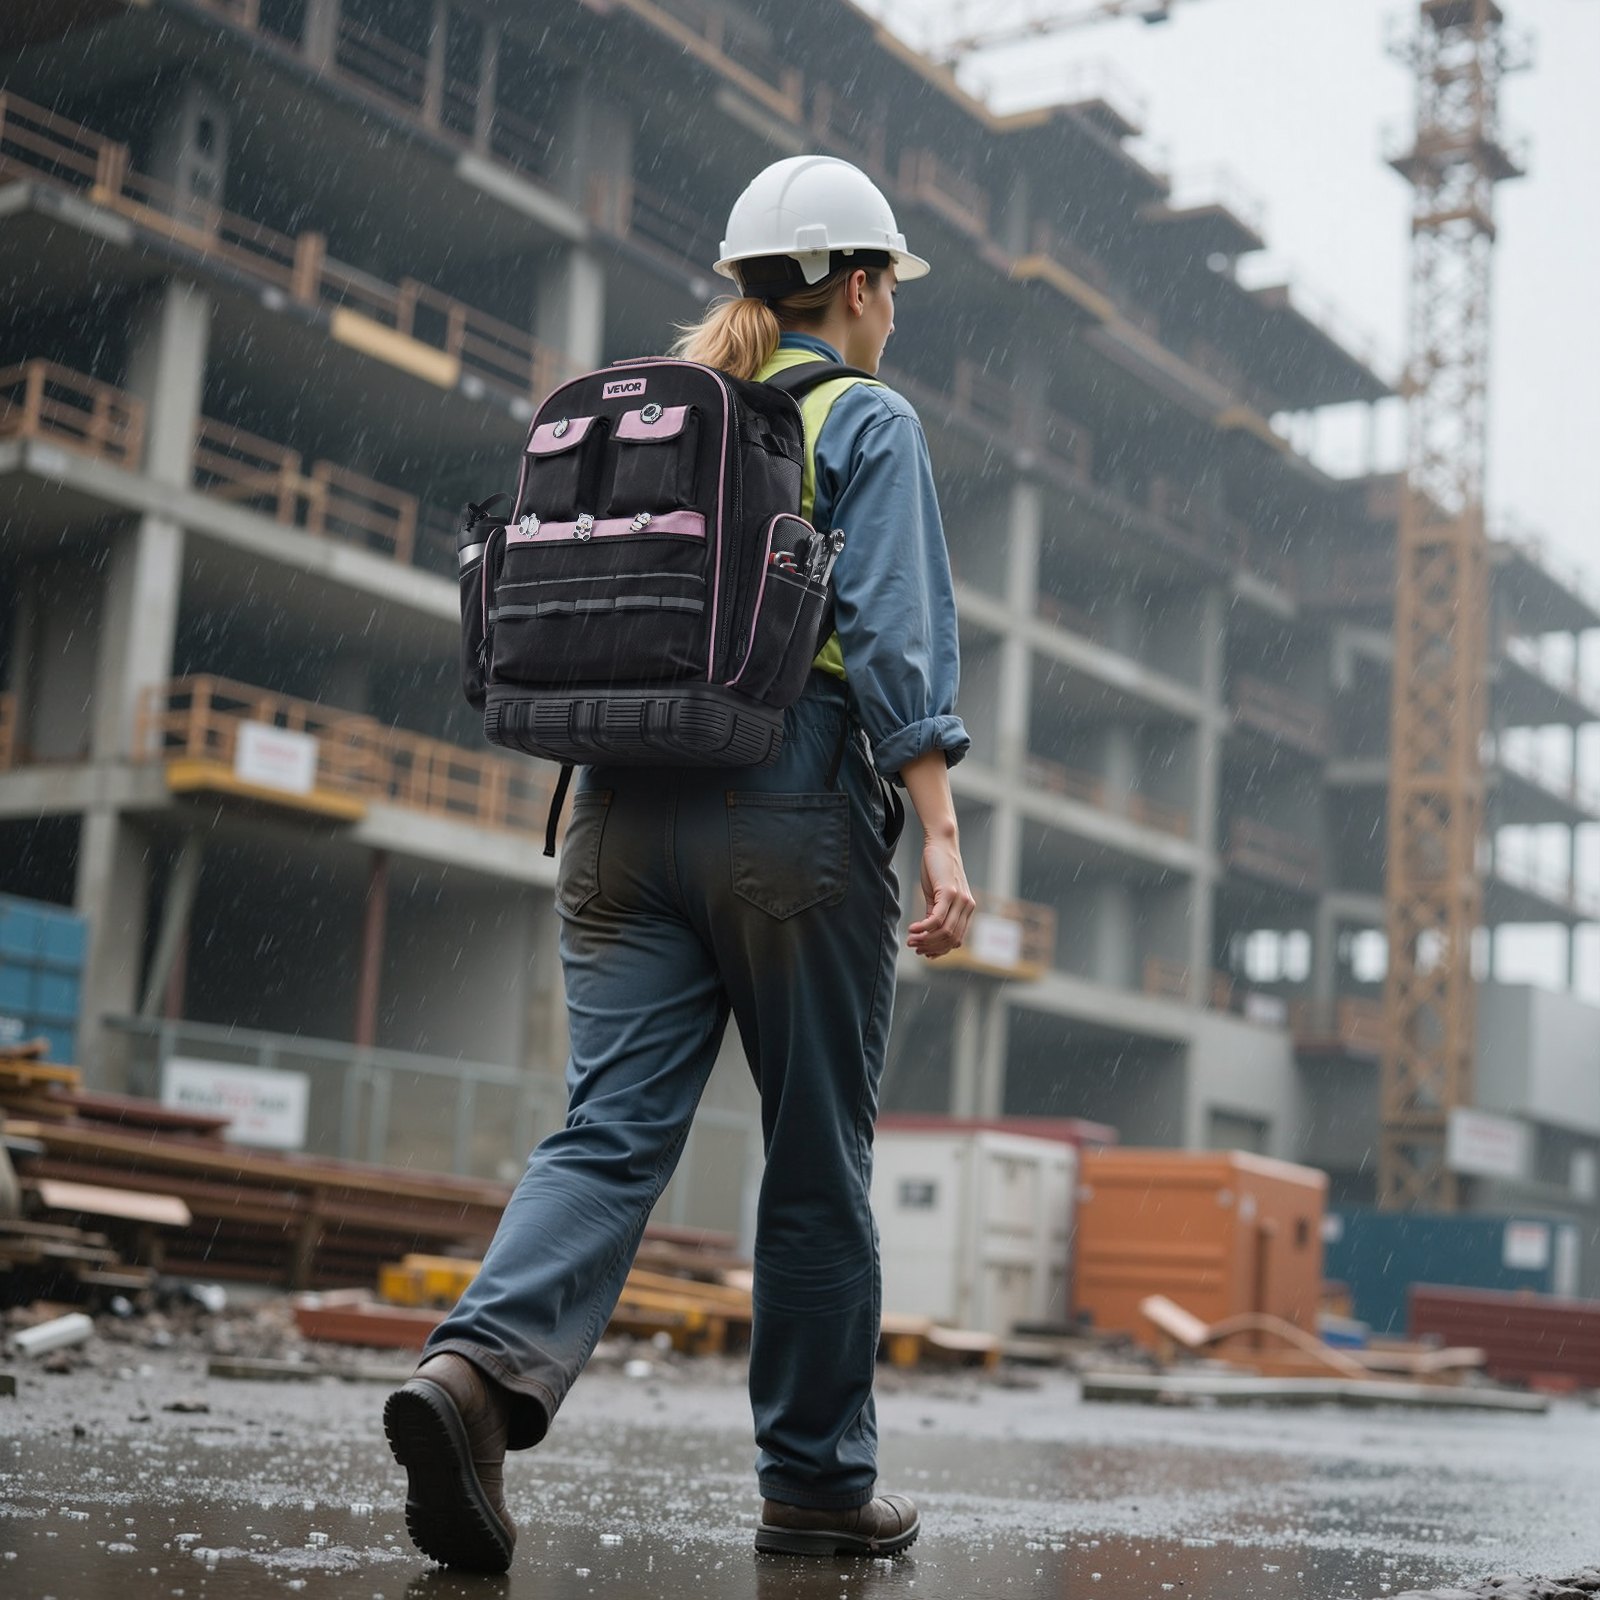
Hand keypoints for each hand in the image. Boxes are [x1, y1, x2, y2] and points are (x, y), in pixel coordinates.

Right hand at [907, 833, 974, 958]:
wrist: (940, 844)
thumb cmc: (937, 868)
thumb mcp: (936, 895)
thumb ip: (934, 914)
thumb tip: (925, 934)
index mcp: (967, 910)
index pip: (956, 940)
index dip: (939, 950)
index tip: (923, 952)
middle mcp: (968, 907)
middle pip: (950, 939)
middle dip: (930, 947)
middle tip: (913, 946)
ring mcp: (961, 900)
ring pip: (944, 932)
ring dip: (925, 940)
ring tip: (910, 939)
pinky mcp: (950, 893)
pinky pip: (937, 919)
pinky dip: (923, 928)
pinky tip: (912, 929)